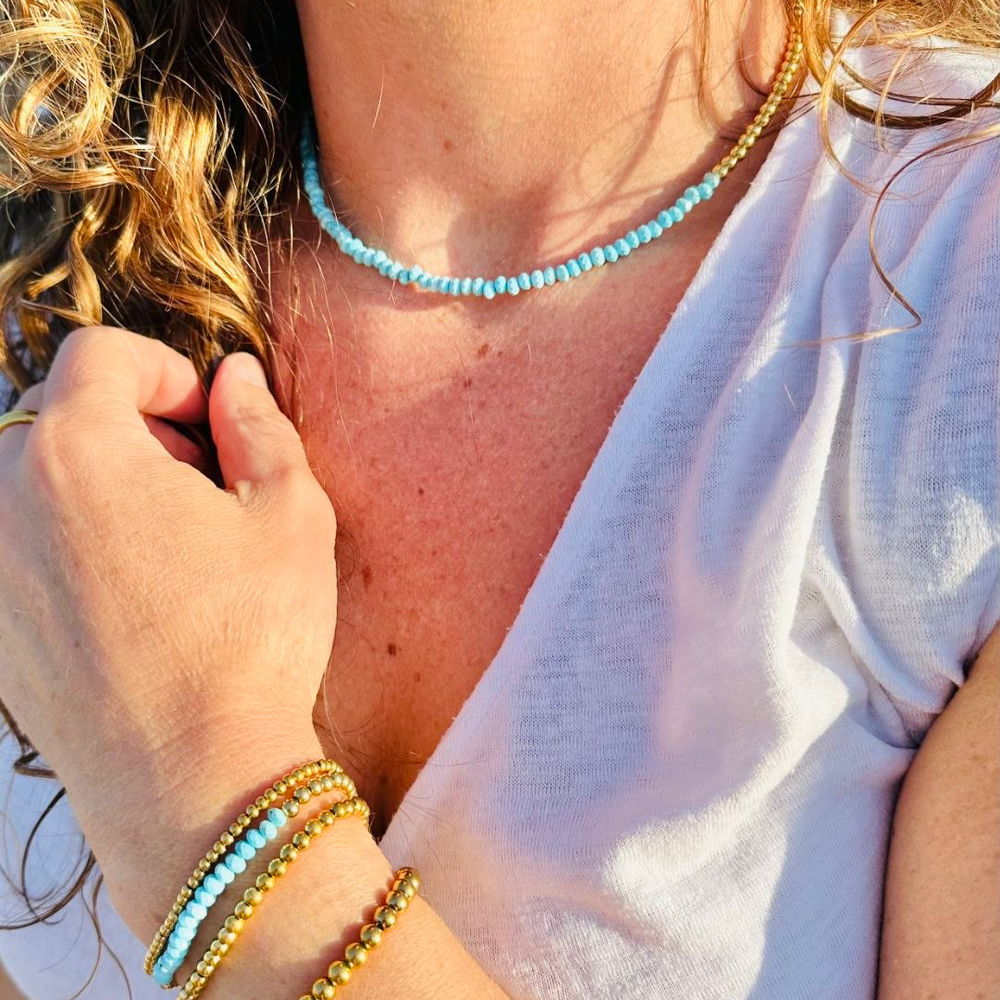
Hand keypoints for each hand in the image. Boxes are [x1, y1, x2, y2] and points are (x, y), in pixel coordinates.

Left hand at [0, 327, 335, 927]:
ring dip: (98, 478)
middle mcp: (6, 497)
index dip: (166, 371)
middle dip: (131, 423)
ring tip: (166, 537)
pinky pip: (19, 540)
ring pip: (34, 475)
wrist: (192, 780)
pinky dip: (67, 534)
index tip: (208, 420)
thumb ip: (260, 424)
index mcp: (80, 451)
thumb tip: (235, 377)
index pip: (102, 354)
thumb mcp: (292, 514)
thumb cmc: (252, 641)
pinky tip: (132, 589)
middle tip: (198, 479)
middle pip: (59, 410)